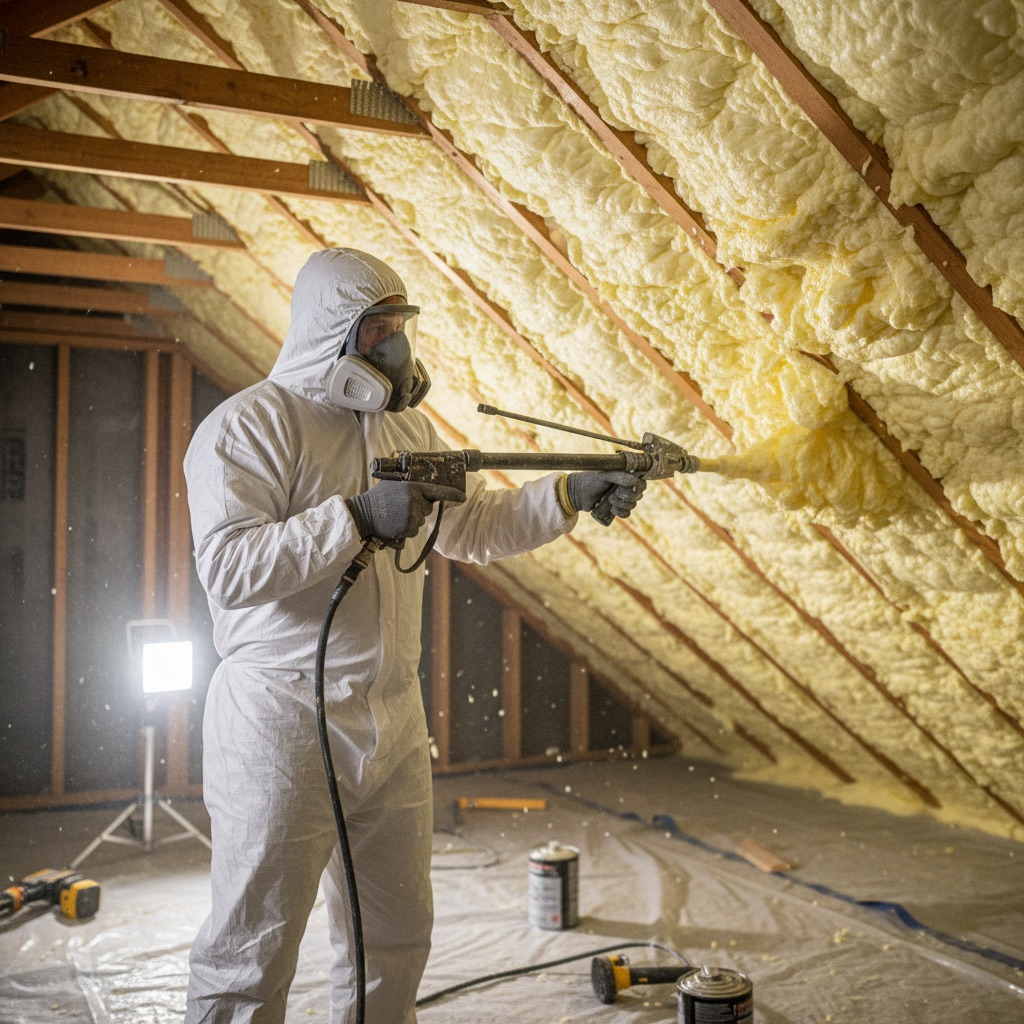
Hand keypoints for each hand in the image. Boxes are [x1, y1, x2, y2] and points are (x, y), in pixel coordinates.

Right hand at [346, 480, 465, 540]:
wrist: (362, 514)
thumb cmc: (377, 499)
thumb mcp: (394, 485)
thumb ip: (412, 488)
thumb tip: (428, 493)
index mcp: (412, 487)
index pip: (436, 490)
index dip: (451, 494)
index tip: (462, 497)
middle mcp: (415, 501)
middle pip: (428, 508)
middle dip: (418, 509)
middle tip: (400, 507)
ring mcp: (412, 516)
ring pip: (420, 521)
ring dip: (411, 520)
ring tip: (394, 515)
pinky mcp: (407, 528)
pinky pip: (413, 530)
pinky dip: (405, 529)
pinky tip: (394, 524)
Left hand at [566, 471, 646, 518]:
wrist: (578, 494)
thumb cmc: (591, 480)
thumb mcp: (604, 475)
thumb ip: (619, 476)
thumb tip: (635, 481)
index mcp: (625, 475)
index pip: (641, 482)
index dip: (638, 487)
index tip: (630, 487)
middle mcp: (625, 486)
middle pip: (638, 495)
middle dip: (627, 496)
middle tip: (614, 493)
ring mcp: (621, 498)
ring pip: (632, 505)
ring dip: (622, 504)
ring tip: (609, 500)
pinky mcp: (616, 508)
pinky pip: (626, 514)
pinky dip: (621, 513)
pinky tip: (612, 509)